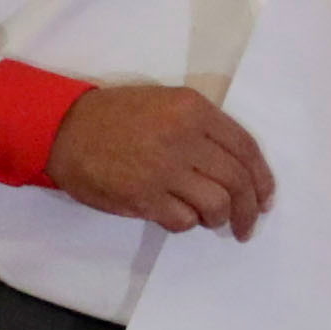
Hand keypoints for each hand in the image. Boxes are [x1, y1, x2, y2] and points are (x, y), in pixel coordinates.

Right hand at [48, 83, 276, 238]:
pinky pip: (183, 220)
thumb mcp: (167, 103)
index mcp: (194, 110)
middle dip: (250, 210)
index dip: (263, 178)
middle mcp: (184, 137)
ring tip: (214, 222)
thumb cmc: (117, 116)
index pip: (246, 148)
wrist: (64, 128)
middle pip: (237, 181)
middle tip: (249, 225)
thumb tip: (237, 167)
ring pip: (216, 205)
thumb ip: (204, 128)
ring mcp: (163, 169)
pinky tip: (179, 218)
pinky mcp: (142, 196)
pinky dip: (187, 224)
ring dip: (220, 219)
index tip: (266, 198)